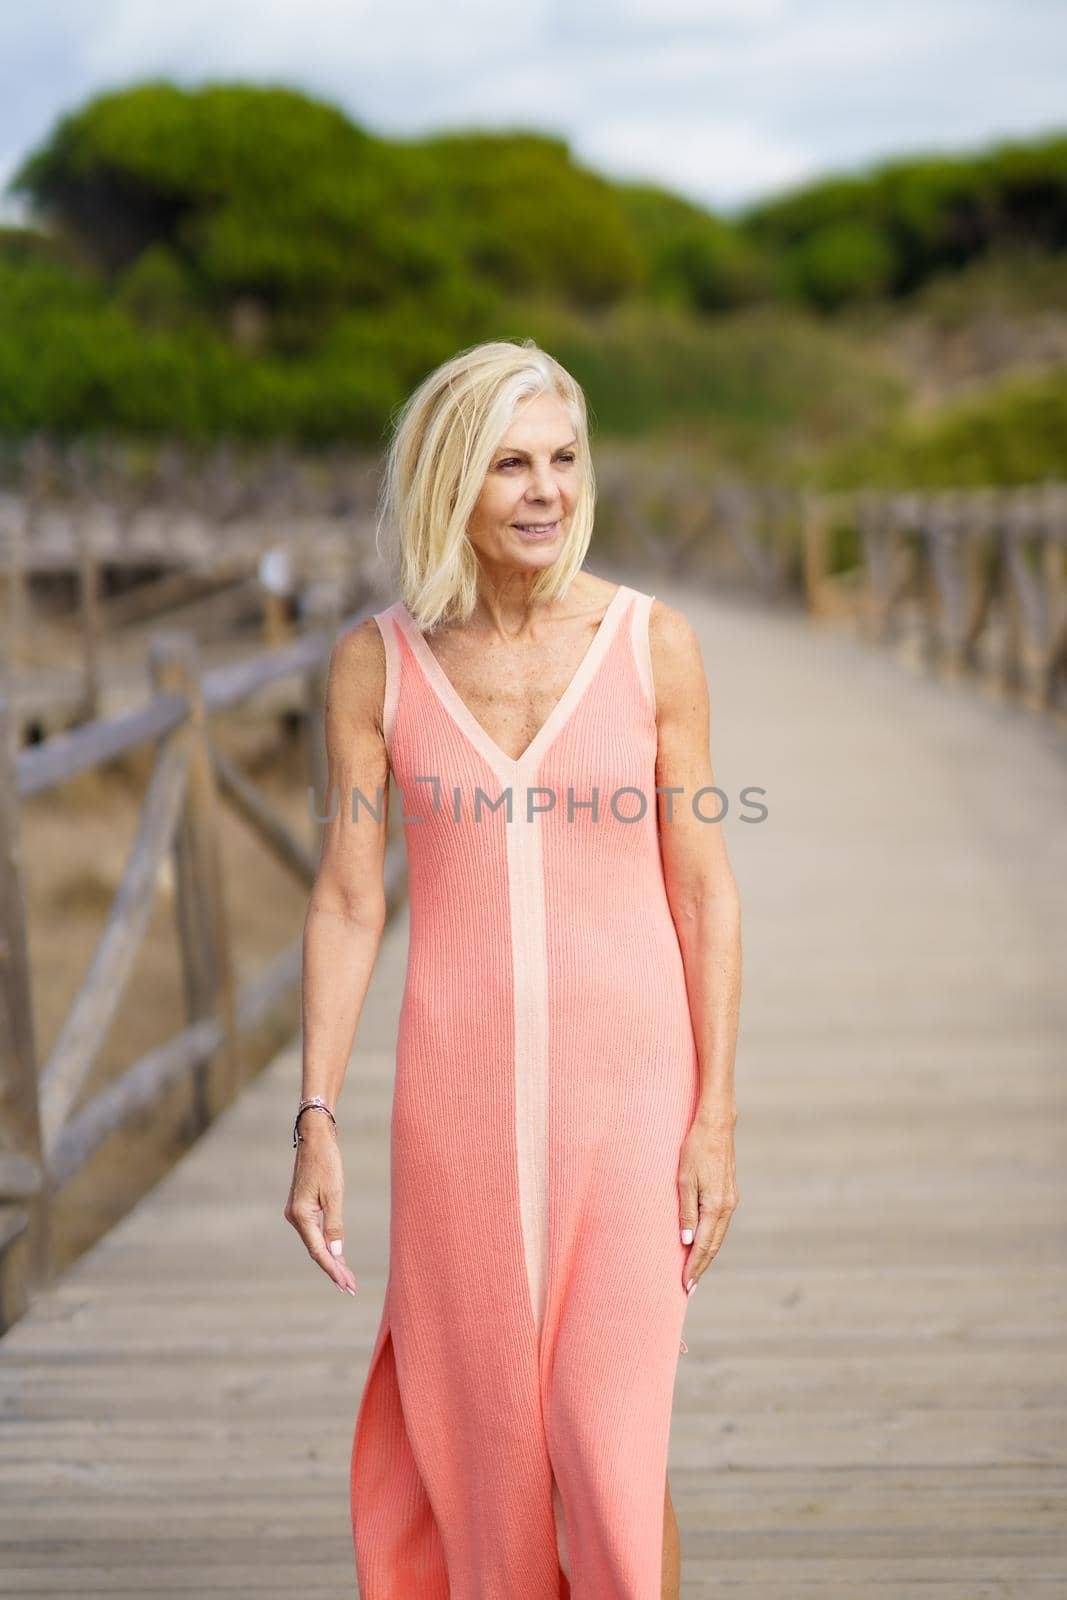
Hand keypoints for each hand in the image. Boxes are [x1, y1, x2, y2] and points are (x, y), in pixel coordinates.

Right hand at [283, 1120, 356, 1294]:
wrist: (315, 1138)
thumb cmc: (326, 1162)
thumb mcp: (334, 1194)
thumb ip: (335, 1226)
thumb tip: (336, 1254)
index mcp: (300, 1215)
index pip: (319, 1251)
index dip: (333, 1270)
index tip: (347, 1285)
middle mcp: (294, 1217)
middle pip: (316, 1251)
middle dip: (334, 1269)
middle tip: (351, 1288)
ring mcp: (296, 1213)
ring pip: (315, 1243)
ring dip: (331, 1260)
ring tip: (347, 1278)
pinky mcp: (302, 1208)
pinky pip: (314, 1233)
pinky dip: (326, 1246)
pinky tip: (337, 1256)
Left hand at [677, 1113, 737, 1293]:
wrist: (716, 1126)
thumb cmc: (695, 1149)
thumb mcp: (684, 1179)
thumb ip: (686, 1211)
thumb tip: (686, 1241)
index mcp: (715, 1206)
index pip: (703, 1245)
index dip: (694, 1266)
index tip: (685, 1285)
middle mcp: (727, 1207)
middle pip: (713, 1245)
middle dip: (701, 1267)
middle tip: (689, 1288)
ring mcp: (731, 1201)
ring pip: (718, 1236)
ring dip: (706, 1256)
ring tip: (694, 1272)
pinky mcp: (729, 1194)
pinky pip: (720, 1225)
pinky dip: (710, 1240)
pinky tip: (702, 1245)